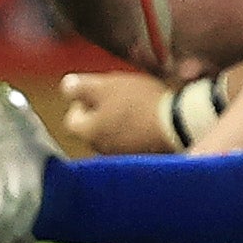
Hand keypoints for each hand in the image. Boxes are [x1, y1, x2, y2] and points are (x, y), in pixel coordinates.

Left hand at [61, 71, 175, 153]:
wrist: (177, 123)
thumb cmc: (141, 103)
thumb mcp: (108, 86)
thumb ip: (81, 87)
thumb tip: (65, 86)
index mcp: (87, 132)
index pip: (72, 119)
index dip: (83, 101)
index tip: (99, 90)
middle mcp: (99, 148)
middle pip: (92, 128)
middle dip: (102, 112)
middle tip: (120, 95)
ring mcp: (121, 154)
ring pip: (112, 135)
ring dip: (120, 122)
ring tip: (138, 105)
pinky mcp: (142, 156)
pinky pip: (132, 141)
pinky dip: (136, 131)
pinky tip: (149, 118)